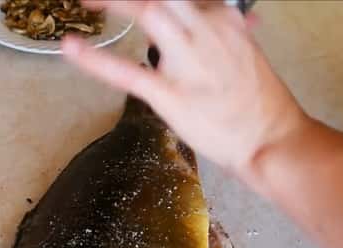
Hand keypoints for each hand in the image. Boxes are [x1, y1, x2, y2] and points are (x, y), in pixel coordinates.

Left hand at [62, 0, 309, 176]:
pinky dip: (94, 59)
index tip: (133, 1)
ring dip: (114, 2)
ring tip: (86, 2)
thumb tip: (232, 19)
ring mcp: (187, 61)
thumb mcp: (246, 55)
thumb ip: (228, 33)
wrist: (272, 139)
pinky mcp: (170, 95)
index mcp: (224, 19)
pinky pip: (126, 72)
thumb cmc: (260, 103)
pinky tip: (70, 47)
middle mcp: (205, 31)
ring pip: (147, 13)